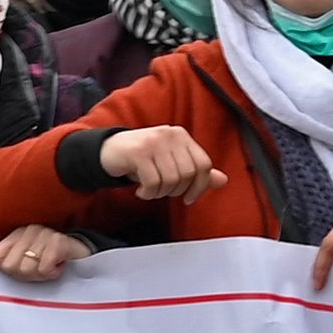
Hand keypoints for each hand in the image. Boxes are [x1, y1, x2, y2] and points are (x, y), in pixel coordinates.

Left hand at [0, 225, 86, 283]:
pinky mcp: (58, 241)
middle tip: (41, 270)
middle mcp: (29, 230)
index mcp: (17, 234)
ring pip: (27, 269)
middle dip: (26, 275)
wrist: (85, 256)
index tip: (24, 271)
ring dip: (41, 275)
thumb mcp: (27, 261)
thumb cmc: (53, 261)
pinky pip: (44, 268)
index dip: (10, 271)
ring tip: (51, 267)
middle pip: (11, 267)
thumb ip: (9, 262)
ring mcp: (44, 233)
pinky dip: (53, 273)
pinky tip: (60, 265)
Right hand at [100, 123, 219, 204]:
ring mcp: (154, 142)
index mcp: (182, 136)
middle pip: (188, 174)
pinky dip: (148, 193)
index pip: (204, 164)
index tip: (188, 198)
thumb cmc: (144, 159)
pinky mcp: (138, 152)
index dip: (200, 186)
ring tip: (150, 190)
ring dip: (160, 193)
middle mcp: (170, 134)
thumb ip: (196, 171)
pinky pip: (153, 182)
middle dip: (176, 191)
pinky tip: (141, 190)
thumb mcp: (171, 162)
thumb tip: (223, 180)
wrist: (109, 151)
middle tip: (163, 191)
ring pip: (171, 180)